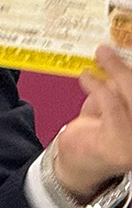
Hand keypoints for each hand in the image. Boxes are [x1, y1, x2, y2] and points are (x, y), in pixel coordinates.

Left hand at [53, 46, 131, 199]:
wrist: (81, 162)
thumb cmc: (100, 129)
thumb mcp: (112, 102)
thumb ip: (117, 86)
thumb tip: (114, 55)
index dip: (131, 66)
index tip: (127, 46)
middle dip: (127, 67)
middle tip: (110, 47)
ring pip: (131, 95)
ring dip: (116, 71)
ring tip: (101, 55)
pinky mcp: (122, 144)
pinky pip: (113, 107)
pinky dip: (99, 88)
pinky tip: (87, 77)